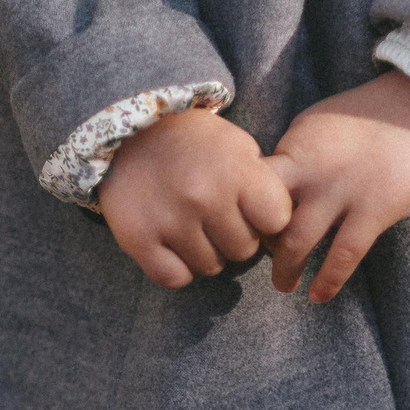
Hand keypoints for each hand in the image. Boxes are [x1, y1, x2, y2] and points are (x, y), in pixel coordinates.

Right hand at [96, 108, 293, 289]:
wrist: (129, 131)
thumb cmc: (194, 142)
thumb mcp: (237, 146)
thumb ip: (261, 183)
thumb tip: (280, 227)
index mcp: (237, 171)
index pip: (278, 222)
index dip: (267, 220)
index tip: (251, 210)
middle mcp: (205, 197)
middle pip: (243, 251)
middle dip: (233, 237)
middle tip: (215, 216)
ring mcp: (171, 220)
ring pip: (210, 267)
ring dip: (204, 252)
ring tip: (190, 224)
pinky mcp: (139, 238)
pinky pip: (175, 278)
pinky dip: (176, 268)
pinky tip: (172, 244)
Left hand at [264, 71, 409, 302]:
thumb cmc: (371, 115)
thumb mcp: (318, 125)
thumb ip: (295, 155)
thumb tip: (273, 184)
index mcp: (295, 147)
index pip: (252, 187)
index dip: (244, 210)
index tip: (246, 226)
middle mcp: (311, 170)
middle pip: (265, 216)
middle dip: (257, 244)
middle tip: (257, 259)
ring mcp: (341, 192)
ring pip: (297, 241)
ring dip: (286, 269)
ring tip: (283, 285)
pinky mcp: (374, 210)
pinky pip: (343, 255)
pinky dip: (328, 280)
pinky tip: (318, 296)